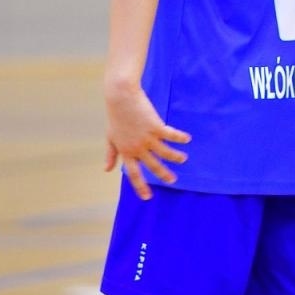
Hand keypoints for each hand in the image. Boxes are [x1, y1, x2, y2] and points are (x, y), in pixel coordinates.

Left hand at [104, 84, 189, 199]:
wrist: (121, 97)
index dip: (140, 186)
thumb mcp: (111, 137)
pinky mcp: (156, 126)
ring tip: (184, 159)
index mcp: (126, 151)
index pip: (134, 173)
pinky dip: (180, 138)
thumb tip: (106, 169)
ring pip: (165, 153)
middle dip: (164, 175)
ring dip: (176, 157)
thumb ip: (111, 154)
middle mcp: (138, 148)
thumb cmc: (116, 116)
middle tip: (173, 181)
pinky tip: (187, 139)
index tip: (147, 197)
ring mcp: (147, 138)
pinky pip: (171, 136)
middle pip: (153, 166)